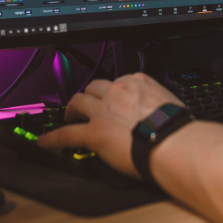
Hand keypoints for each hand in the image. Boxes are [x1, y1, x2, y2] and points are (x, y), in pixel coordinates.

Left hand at [38, 74, 182, 178]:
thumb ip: (158, 103)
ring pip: (78, 102)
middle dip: (90, 94)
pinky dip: (53, 138)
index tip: (113, 97)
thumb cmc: (176, 128)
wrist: (170, 142)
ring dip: (71, 108)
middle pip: (95, 87)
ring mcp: (102, 111)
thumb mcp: (171, 103)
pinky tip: (45, 141)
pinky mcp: (93, 132)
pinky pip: (66, 134)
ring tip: (69, 116)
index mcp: (138, 82)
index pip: (119, 81)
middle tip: (87, 104)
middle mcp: (117, 92)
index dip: (113, 91)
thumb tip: (158, 112)